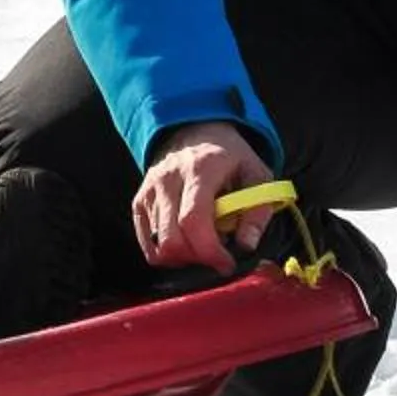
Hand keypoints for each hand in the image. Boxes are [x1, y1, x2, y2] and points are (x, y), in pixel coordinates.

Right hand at [131, 121, 276, 273]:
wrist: (194, 132)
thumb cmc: (230, 158)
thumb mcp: (257, 175)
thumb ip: (257, 211)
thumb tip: (246, 246)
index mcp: (200, 170)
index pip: (193, 219)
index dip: (209, 250)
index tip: (226, 264)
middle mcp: (168, 178)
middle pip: (171, 238)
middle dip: (197, 260)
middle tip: (216, 258)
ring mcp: (149, 190)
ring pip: (159, 244)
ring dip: (184, 256)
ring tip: (203, 243)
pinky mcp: (139, 201)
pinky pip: (146, 242)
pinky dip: (166, 253)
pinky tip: (186, 243)